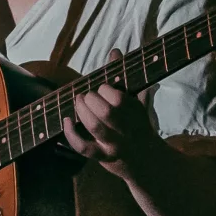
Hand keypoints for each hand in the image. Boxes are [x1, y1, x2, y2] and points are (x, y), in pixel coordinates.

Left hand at [61, 58, 164, 175]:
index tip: (102, 88)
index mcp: (136, 113)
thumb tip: (114, 51)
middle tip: (87, 95)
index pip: (120, 99)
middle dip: (92, 99)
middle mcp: (126, 129)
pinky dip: (71, 134)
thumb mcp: (136, 103)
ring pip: (95, 127)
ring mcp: (115, 145)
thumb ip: (124, 78)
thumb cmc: (138, 127)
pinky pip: (84, 147)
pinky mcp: (103, 157)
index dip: (106, 90)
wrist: (149, 163)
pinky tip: (67, 120)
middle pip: (107, 112)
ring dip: (83, 111)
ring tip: (79, 101)